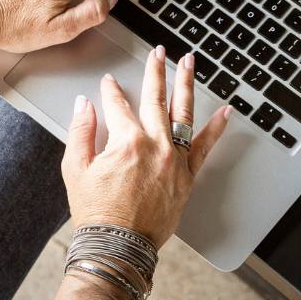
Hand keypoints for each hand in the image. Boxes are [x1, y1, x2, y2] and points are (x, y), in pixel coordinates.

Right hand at [61, 46, 231, 246]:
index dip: (110, 91)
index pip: (117, 105)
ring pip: (182, 113)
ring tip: (189, 64)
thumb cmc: (97, 212)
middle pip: (155, 99)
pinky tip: (225, 111)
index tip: (108, 83)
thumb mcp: (76, 169)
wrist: (119, 246)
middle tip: (158, 53)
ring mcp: (174, 160)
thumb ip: (80, 131)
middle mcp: (155, 145)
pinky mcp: (187, 176)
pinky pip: (205, 147)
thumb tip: (84, 105)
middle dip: (156, 72)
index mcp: (126, 141)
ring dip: (186, 85)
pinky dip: (216, 128)